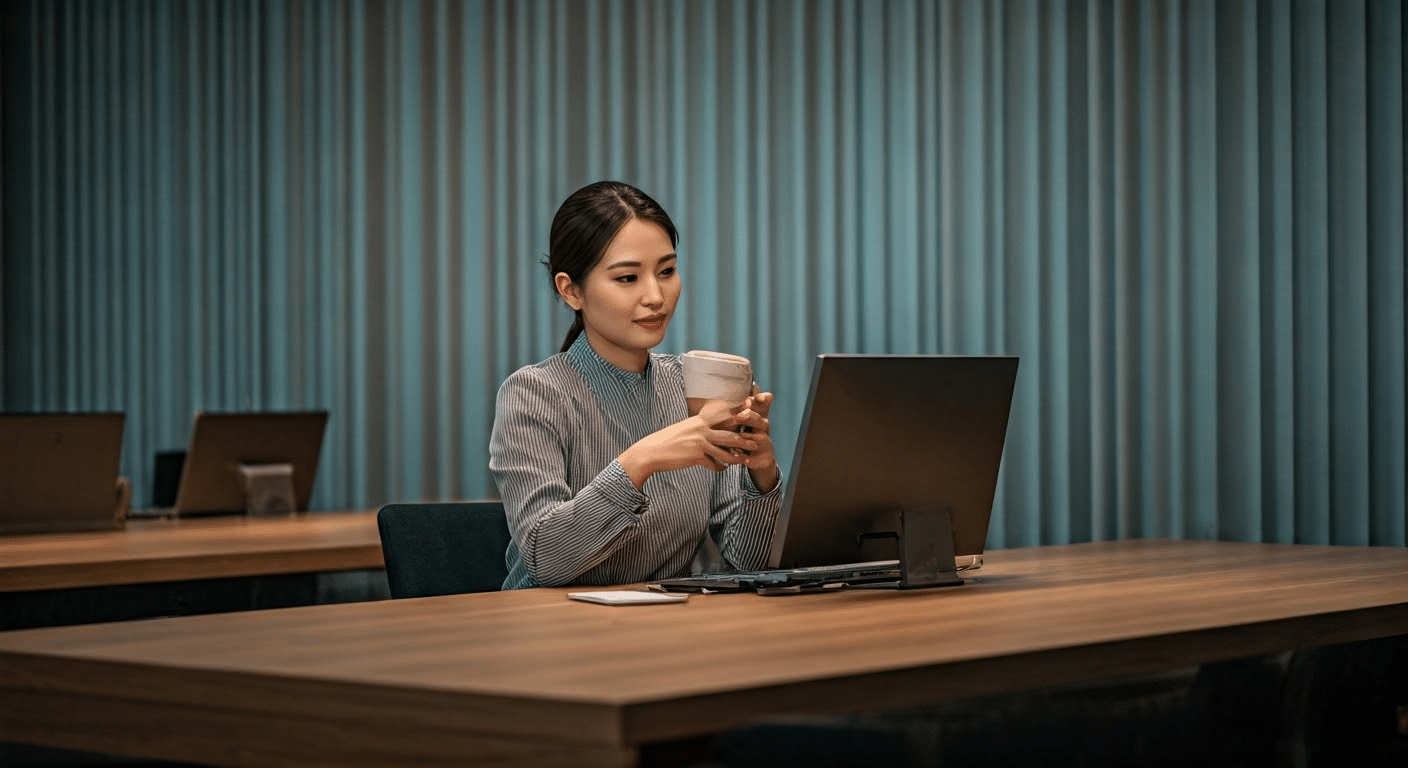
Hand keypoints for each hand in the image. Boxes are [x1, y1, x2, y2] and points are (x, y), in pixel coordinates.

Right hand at [618, 405, 759, 488]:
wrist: (652, 451)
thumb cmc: (668, 440)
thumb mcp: (685, 428)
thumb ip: (699, 426)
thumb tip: (710, 425)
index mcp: (699, 420)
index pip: (723, 416)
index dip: (739, 414)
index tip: (752, 412)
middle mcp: (701, 429)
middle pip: (730, 433)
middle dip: (745, 438)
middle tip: (757, 442)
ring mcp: (699, 443)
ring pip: (725, 451)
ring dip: (737, 457)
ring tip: (745, 460)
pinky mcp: (696, 456)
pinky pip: (714, 463)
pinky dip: (720, 468)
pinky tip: (722, 469)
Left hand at [735, 385, 779, 492]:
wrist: (758, 459)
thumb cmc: (746, 434)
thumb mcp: (741, 419)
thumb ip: (736, 404)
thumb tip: (729, 386)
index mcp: (757, 417)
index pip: (761, 405)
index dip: (760, 400)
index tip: (753, 396)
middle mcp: (763, 429)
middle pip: (760, 420)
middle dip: (751, 416)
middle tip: (741, 415)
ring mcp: (765, 444)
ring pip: (760, 438)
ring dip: (751, 436)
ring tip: (743, 436)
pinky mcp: (764, 459)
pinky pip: (757, 459)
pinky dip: (751, 460)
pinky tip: (745, 460)